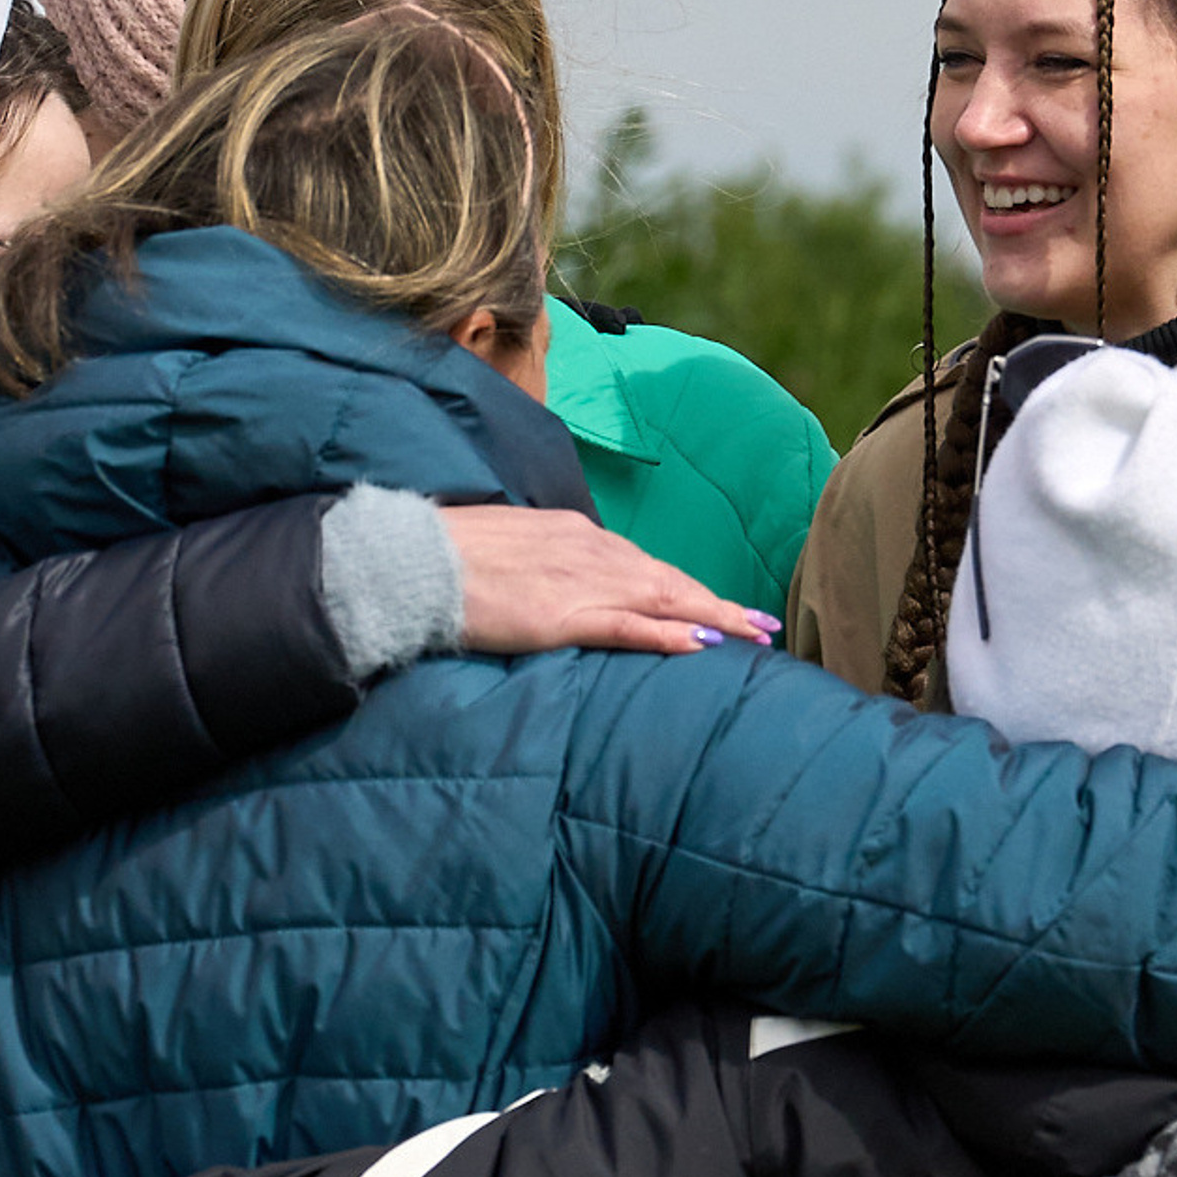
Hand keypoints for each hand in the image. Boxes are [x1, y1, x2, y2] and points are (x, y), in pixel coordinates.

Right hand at [440, 506, 777, 656]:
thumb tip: (564, 585)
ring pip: (664, 599)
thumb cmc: (450, 558)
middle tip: (764, 625)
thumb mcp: (512, 549)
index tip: (722, 604)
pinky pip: (629, 625)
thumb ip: (548, 565)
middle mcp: (588, 550)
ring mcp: (579, 581)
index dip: (688, 587)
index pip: (645, 565)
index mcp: (574, 534)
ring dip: (714, 616)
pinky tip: (704, 642)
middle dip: (720, 603)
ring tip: (753, 636)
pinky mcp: (562, 613)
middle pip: (669, 580)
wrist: (412, 561)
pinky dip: (670, 634)